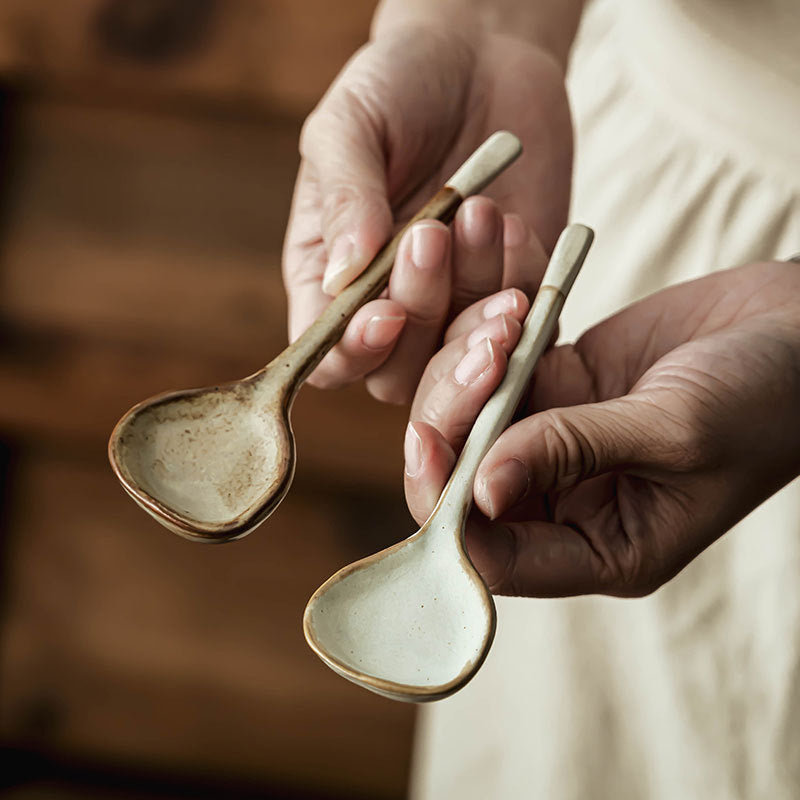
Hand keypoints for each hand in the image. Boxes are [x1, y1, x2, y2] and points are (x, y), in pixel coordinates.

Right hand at [282, 23, 570, 401]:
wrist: (480, 58)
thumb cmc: (397, 86)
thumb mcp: (349, 126)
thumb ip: (344, 199)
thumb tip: (341, 277)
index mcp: (330, 283)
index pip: (330, 358)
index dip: (354, 352)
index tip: (385, 310)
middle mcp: (390, 310)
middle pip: (397, 375)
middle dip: (422, 316)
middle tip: (437, 236)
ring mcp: (454, 310)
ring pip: (462, 362)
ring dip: (477, 302)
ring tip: (488, 216)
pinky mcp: (513, 299)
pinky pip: (527, 334)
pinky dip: (526, 288)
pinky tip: (519, 225)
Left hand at [405, 261, 799, 596]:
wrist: (799, 331)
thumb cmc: (766, 399)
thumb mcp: (677, 431)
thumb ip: (574, 451)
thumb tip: (480, 489)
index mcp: (600, 547)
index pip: (494, 556)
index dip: (448, 508)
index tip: (428, 443)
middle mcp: (565, 502)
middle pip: (465, 478)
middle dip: (454, 416)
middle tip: (483, 353)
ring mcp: (554, 439)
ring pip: (470, 415)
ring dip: (470, 360)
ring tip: (511, 312)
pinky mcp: (555, 385)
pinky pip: (495, 363)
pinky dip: (492, 326)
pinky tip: (514, 290)